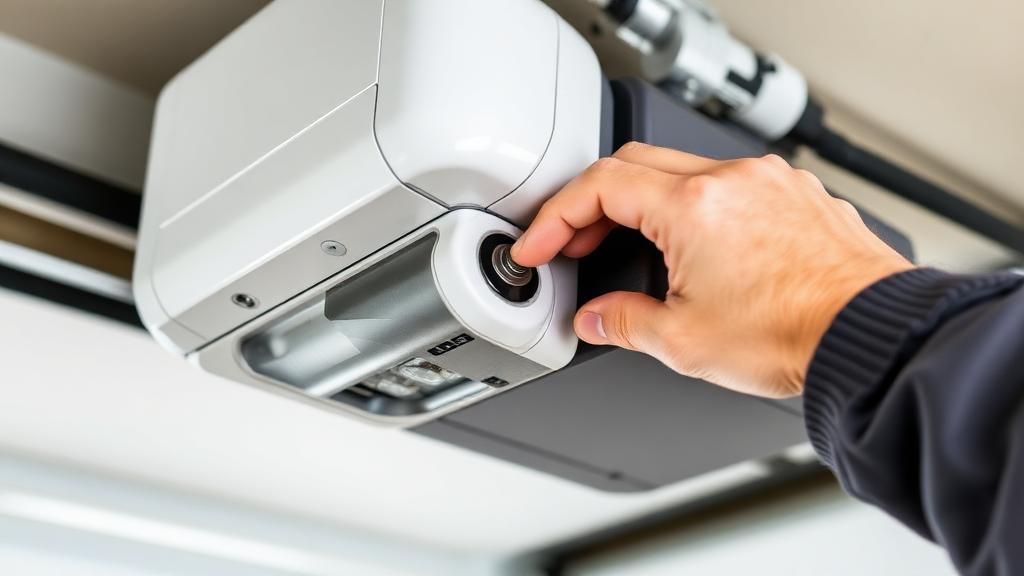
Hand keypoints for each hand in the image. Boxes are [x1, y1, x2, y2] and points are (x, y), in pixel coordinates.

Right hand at [511, 143, 912, 397]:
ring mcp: (770, 182)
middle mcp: (733, 179)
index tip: (539, 245)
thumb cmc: (796, 334)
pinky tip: (698, 248)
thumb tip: (596, 320)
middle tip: (575, 244)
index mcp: (693, 207)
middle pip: (635, 165)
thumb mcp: (685, 342)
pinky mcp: (799, 195)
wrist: (872, 336)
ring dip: (646, 203)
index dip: (555, 217)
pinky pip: (731, 185)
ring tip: (634, 249)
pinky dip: (697, 208)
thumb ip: (624, 323)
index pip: (599, 187)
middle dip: (593, 204)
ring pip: (684, 170)